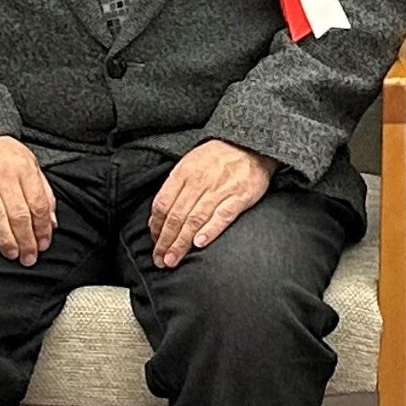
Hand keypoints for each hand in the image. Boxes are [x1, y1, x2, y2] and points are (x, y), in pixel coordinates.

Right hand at [0, 135, 56, 261]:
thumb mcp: (30, 165)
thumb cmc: (4, 155)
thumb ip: (43, 193)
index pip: (37, 204)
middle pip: (18, 213)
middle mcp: (2, 173)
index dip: (42, 228)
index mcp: (23, 168)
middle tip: (28, 257)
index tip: (43, 245)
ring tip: (11, 253)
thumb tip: (52, 224)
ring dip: (4, 239)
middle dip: (25, 240)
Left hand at [149, 139, 276, 266]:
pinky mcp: (240, 196)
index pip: (163, 204)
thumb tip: (157, 217)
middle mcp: (199, 181)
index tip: (154, 242)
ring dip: (181, 243)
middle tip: (160, 260)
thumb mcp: (190, 162)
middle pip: (176, 216)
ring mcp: (220, 189)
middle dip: (166, 241)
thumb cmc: (218, 157)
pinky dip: (210, 231)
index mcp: (184, 172)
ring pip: (195, 220)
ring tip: (173, 259)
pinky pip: (222, 216)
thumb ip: (175, 187)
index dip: (156, 227)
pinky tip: (199, 244)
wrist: (250, 144)